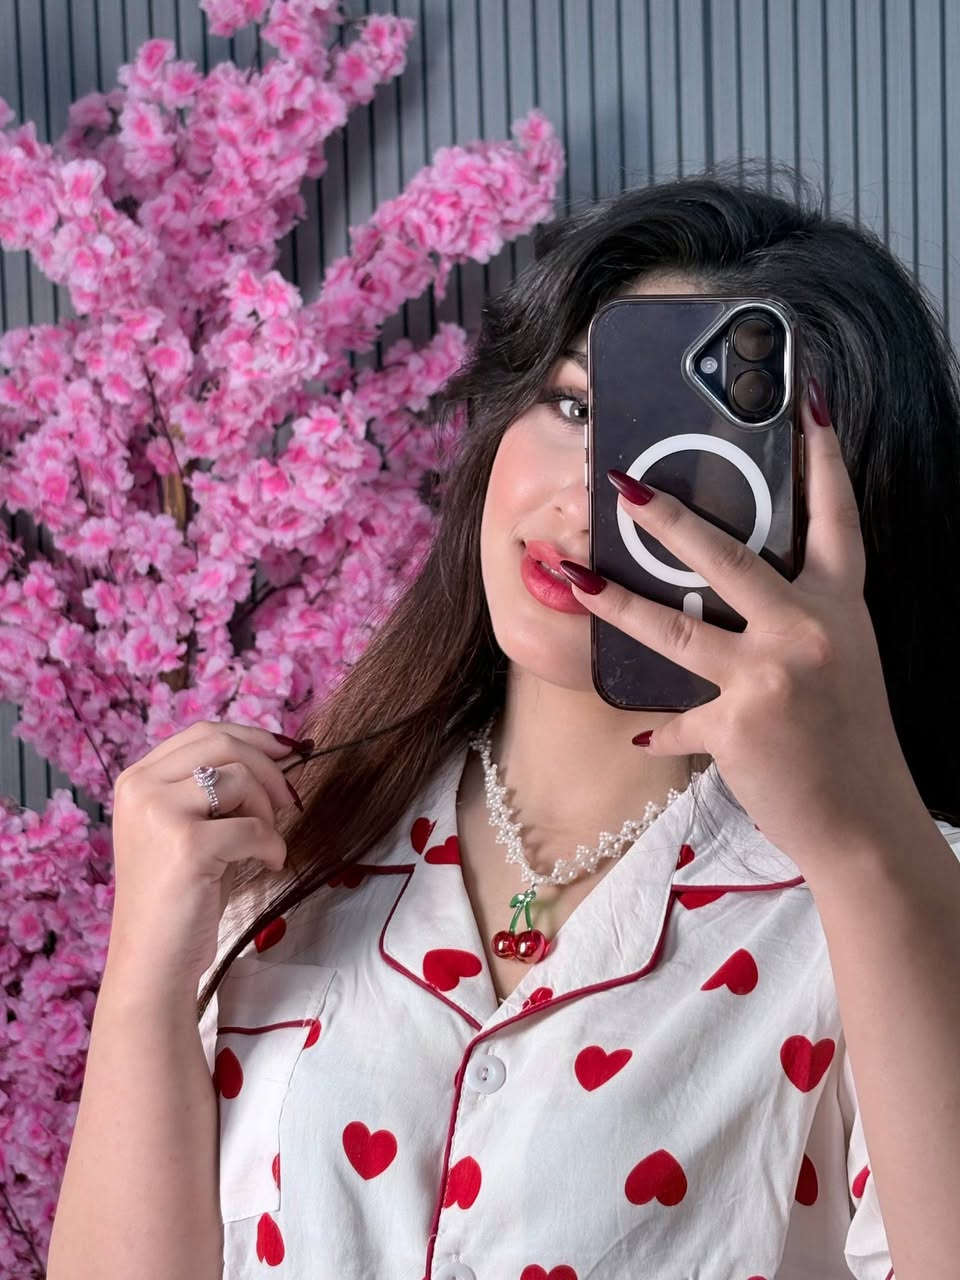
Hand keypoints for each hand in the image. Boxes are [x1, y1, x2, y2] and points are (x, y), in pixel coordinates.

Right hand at [107, 720, 306, 996]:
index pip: (204, 732)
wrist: (152, 961)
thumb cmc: (179, 897)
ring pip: (241, 779)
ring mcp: (159, 813)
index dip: (253, 737)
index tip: (288, 752)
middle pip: (224, 745)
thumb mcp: (188, 828)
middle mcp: (140, 788)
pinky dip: (272, 845)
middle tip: (290, 801)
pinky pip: (253, 826)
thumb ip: (214, 788)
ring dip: (268, 811)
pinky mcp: (187, 844)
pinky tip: (268, 864)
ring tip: (264, 844)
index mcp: (136, 779)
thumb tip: (280, 750)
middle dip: (270, 768)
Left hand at [559, 385, 923, 870]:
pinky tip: (642, 729)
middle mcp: (808, 630)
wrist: (865, 823)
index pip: (835, 516)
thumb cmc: (851, 737)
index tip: (802, 399)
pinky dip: (663, 726)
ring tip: (575, 576)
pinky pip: (679, 719)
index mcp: (840, 605)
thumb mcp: (841, 659)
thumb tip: (738, 592)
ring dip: (617, 601)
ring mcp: (769, 676)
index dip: (820, 456)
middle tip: (623, 483)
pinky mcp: (737, 725)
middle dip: (669, 518)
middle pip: (729, 557)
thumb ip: (795, 617)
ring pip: (675, 627)